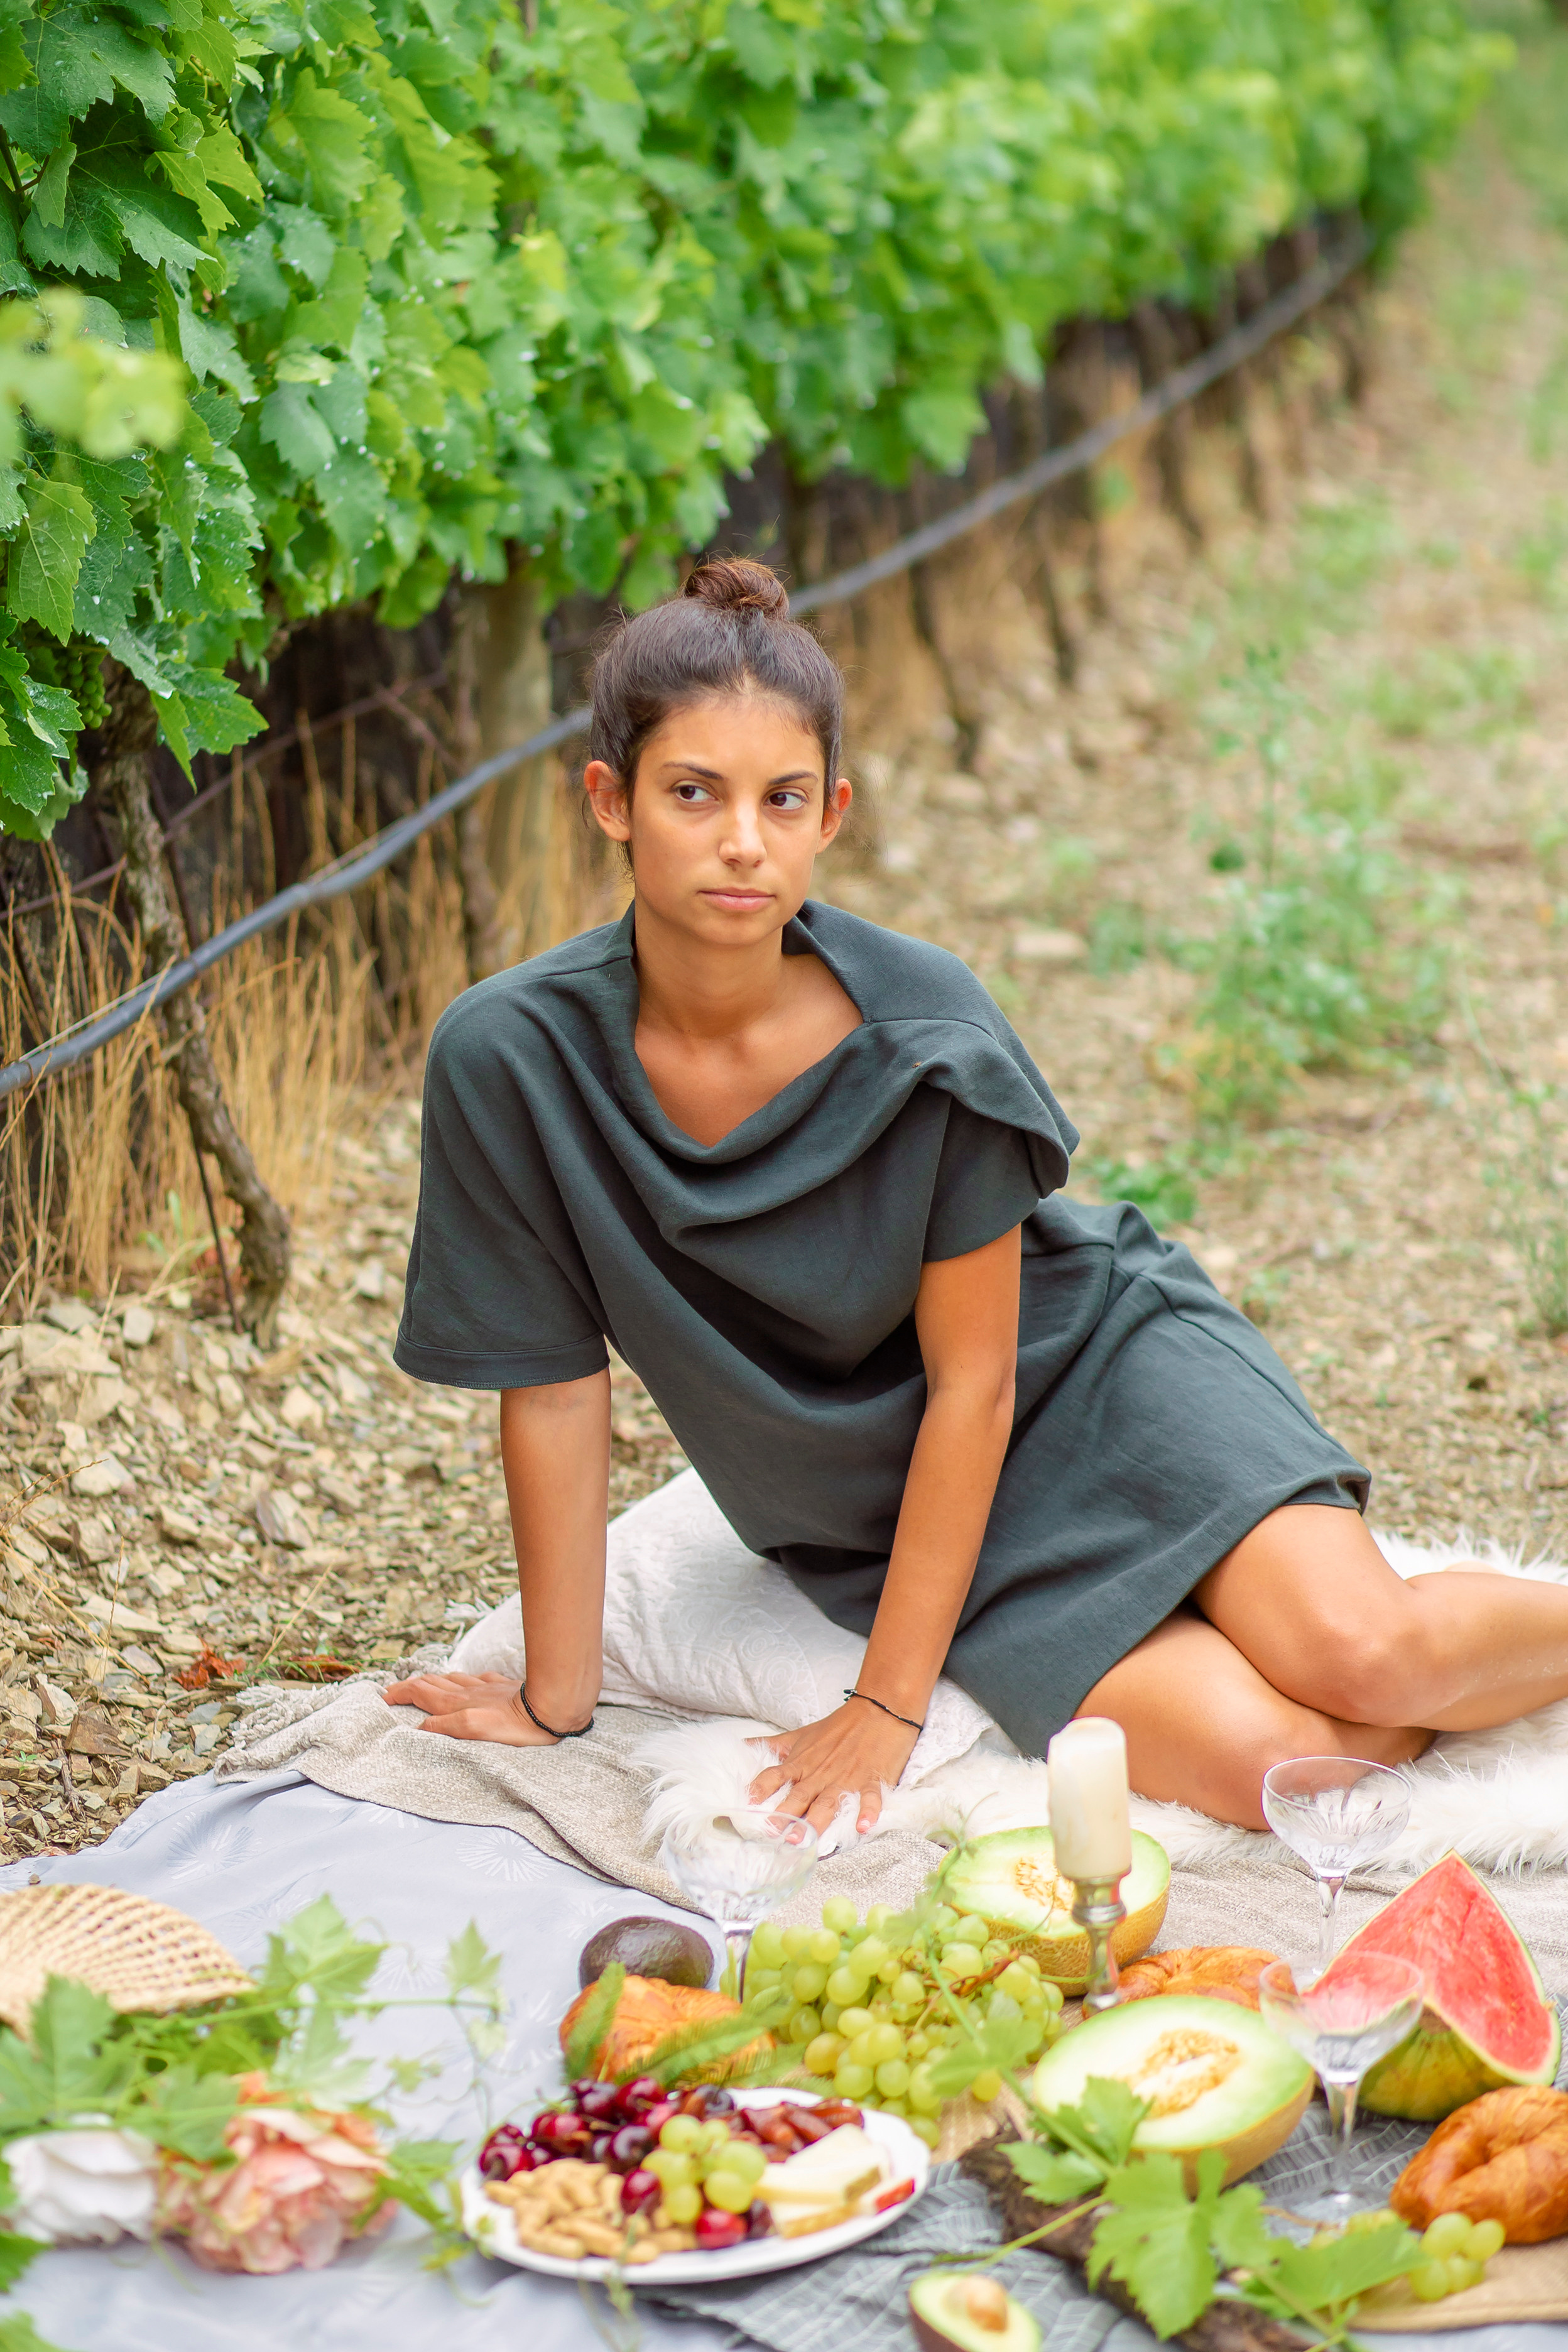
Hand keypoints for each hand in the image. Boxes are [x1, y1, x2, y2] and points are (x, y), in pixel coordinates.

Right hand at [383, 1670, 571, 1745]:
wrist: (549, 1707)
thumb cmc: (514, 1726)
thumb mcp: (474, 1731)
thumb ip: (445, 1728)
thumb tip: (419, 1727)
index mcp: (455, 1703)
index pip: (419, 1692)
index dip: (399, 1692)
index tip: (382, 1696)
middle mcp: (466, 1692)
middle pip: (431, 1682)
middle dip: (410, 1684)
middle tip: (395, 1690)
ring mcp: (485, 1687)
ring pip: (451, 1679)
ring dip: (433, 1680)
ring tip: (423, 1683)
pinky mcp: (503, 1686)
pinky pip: (476, 1679)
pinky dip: (462, 1680)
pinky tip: (468, 1682)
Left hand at [747, 1699, 917, 1835]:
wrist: (877, 1710)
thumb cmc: (837, 1728)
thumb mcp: (800, 1736)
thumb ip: (772, 1746)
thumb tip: (740, 1747)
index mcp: (803, 1763)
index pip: (776, 1776)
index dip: (761, 1789)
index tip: (747, 1804)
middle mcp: (821, 1774)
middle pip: (800, 1795)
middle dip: (786, 1814)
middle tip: (773, 1833)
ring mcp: (847, 1778)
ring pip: (829, 1802)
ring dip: (817, 1820)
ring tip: (805, 1839)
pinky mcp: (872, 1780)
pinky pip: (869, 1797)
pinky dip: (868, 1811)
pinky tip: (863, 1826)